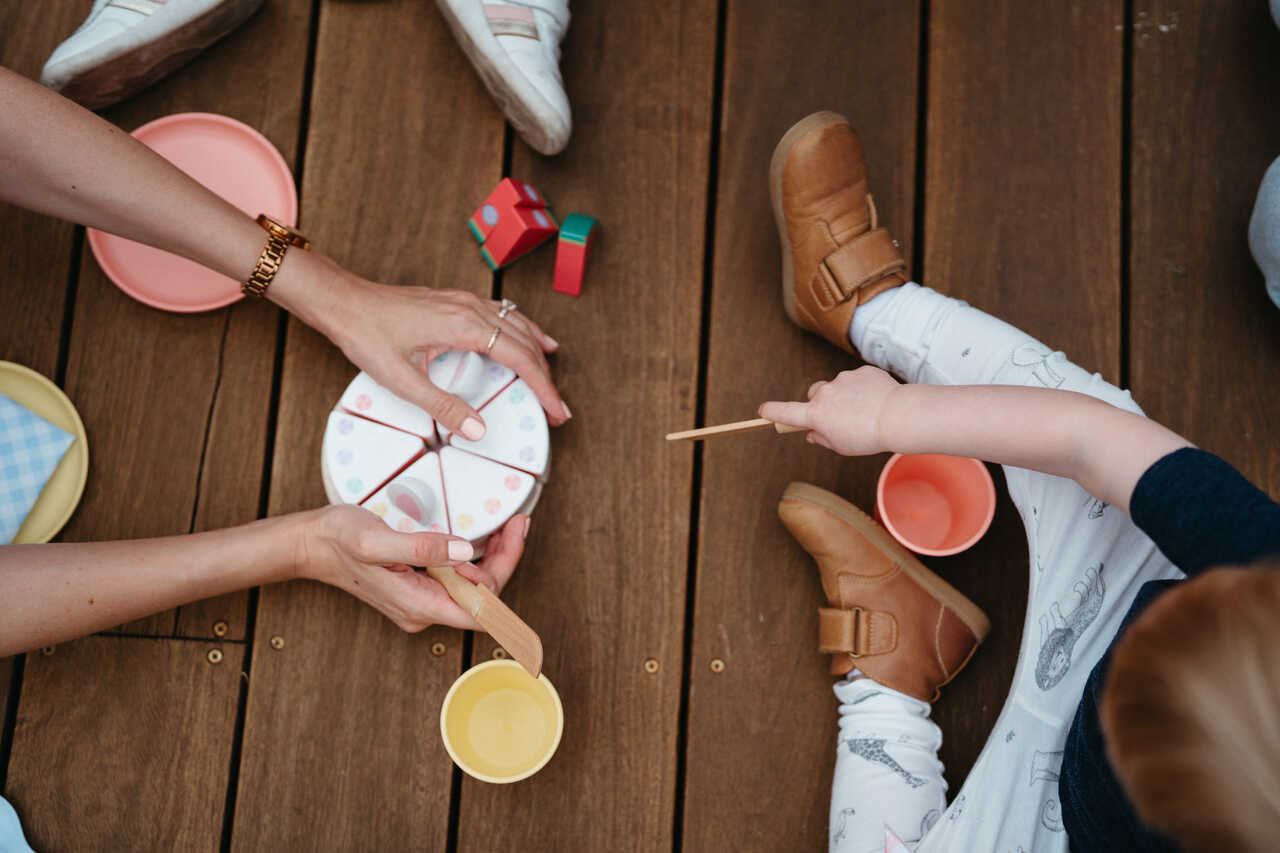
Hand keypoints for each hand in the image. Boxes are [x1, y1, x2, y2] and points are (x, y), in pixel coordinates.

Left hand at [278, 257, 568, 437]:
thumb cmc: (367, 334)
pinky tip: (529, 338)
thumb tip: (476, 429)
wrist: (344, 302)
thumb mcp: (402, 379)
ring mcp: (464, 301)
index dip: (544, 386)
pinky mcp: (455, 301)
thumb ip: (442, 406)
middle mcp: (470, 308)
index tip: (557, 410)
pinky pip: (502, 314)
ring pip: (517, 325)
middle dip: (546, 376)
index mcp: (464, 326)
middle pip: (525, 342)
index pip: (521, 357)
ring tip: (550, 379)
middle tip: (556, 408)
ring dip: (537, 352)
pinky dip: (523, 330)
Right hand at [295, 504, 529, 631]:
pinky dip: (476, 558)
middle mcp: (423, 609)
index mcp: (418, 605)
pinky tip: (485, 536)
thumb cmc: (337, 540)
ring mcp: (421, 600)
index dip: (505, 574)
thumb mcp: (376, 540)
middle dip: (506, 559)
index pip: (481, 609)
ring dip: (495, 558)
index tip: (515, 537)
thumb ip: (422, 548)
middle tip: (518, 521)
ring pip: (473, 588)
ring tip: (509, 524)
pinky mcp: (419, 587)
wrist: (310, 544)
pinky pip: (458, 580)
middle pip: (482, 598)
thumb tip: (465, 552)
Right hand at [758, 365, 899, 455]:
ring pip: (837, 387)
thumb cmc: (868, 436)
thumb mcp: (841, 446)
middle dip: (820, 403)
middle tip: (838, 418)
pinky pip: (857, 381)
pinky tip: (876, 401)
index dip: (772, 412)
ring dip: (845, 397)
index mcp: (816, 414)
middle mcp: (825, 393)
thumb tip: (811, 432)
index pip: (786, 412)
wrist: (897, 416)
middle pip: (814, 394)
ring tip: (865, 411)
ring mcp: (843, 379)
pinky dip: (862, 390)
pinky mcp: (861, 371)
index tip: (762, 410)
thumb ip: (821, 438)